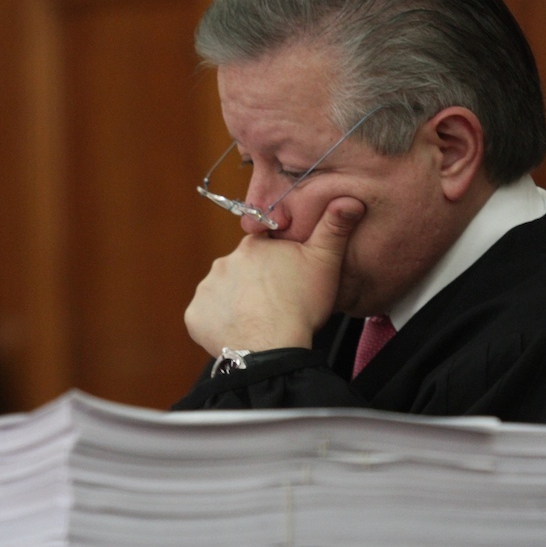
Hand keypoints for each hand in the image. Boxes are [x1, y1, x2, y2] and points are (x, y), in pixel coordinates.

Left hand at [184, 197, 365, 356]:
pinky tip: (237, 333)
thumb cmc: (301, 305)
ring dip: (235, 304)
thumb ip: (334, 229)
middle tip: (274, 305)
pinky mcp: (195, 316)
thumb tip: (350, 199)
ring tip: (257, 322)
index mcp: (253, 246)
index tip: (285, 282)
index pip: (262, 249)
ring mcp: (207, 289)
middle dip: (253, 285)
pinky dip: (218, 324)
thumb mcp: (325, 263)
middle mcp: (224, 262)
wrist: (272, 347)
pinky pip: (206, 317)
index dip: (275, 265)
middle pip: (240, 272)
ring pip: (222, 294)